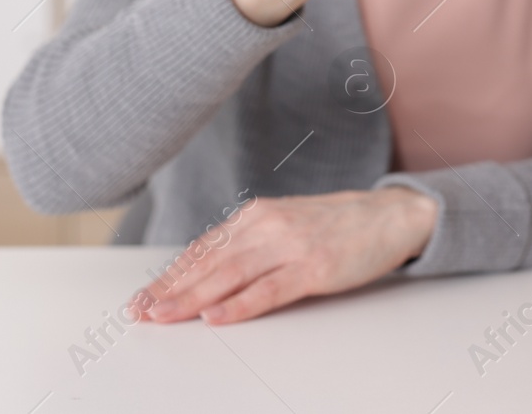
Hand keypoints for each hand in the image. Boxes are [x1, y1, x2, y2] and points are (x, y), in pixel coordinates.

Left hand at [131, 187, 437, 324]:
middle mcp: (268, 225)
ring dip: (192, 298)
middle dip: (170, 289)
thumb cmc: (338, 224)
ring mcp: (291, 245)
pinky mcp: (314, 267)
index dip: (170, 274)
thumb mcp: (286, 224)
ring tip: (164, 316)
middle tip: (140, 311)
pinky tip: (217, 316)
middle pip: (209, 262)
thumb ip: (250, 243)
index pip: (203, 248)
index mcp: (258, 214)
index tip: (144, 296)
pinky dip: (240, 304)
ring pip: (230, 275)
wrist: (390, 215)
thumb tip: (206, 270)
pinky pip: (269, 289)